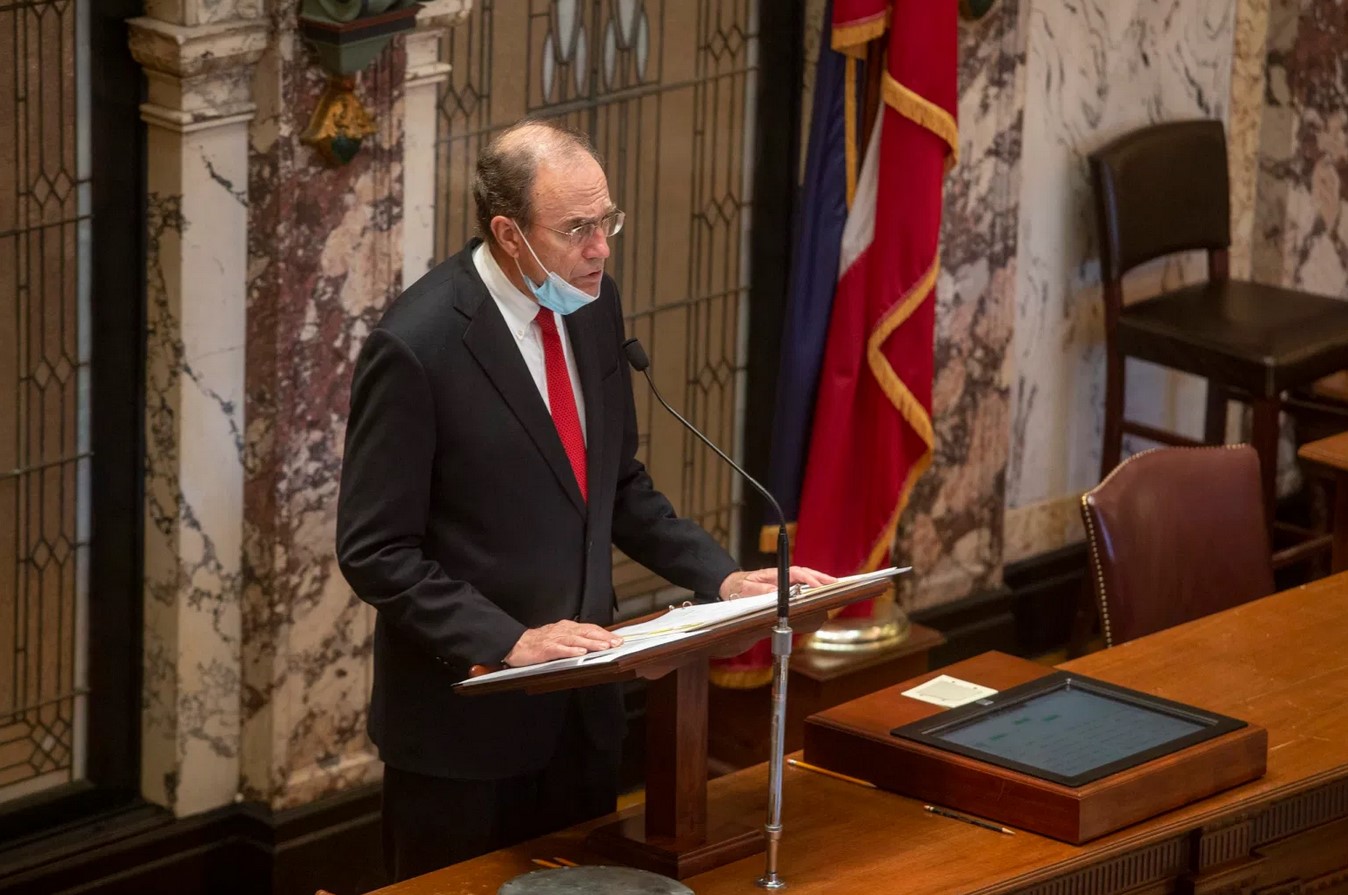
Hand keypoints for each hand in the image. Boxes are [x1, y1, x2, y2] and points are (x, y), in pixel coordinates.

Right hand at [503, 620, 623, 666]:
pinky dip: (570, 651)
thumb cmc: (538, 643)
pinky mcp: (545, 649)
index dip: (605, 633)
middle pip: (586, 632)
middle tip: (617, 642)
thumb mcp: (560, 638)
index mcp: (567, 628)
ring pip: (575, 640)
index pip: (590, 629)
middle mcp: (562, 631)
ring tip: (604, 647)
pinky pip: (559, 649)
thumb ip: (575, 640)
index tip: (618, 639)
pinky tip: (580, 653)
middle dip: (603, 637)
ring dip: (591, 643)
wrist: (515, 644)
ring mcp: (553, 639)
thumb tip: (594, 644)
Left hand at [719, 566, 836, 599]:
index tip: (818, 585)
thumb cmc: (738, 587)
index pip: (795, 574)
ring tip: (834, 585)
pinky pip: (800, 585)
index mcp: (773, 574)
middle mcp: (780, 576)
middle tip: (836, 583)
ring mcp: (782, 581)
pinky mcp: (782, 587)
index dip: (808, 579)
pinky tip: (821, 591)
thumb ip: (759, 590)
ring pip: (804, 578)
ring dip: (818, 581)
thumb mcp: (745, 589)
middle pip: (804, 573)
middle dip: (820, 578)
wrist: (730, 586)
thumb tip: (776, 592)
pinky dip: (812, 587)